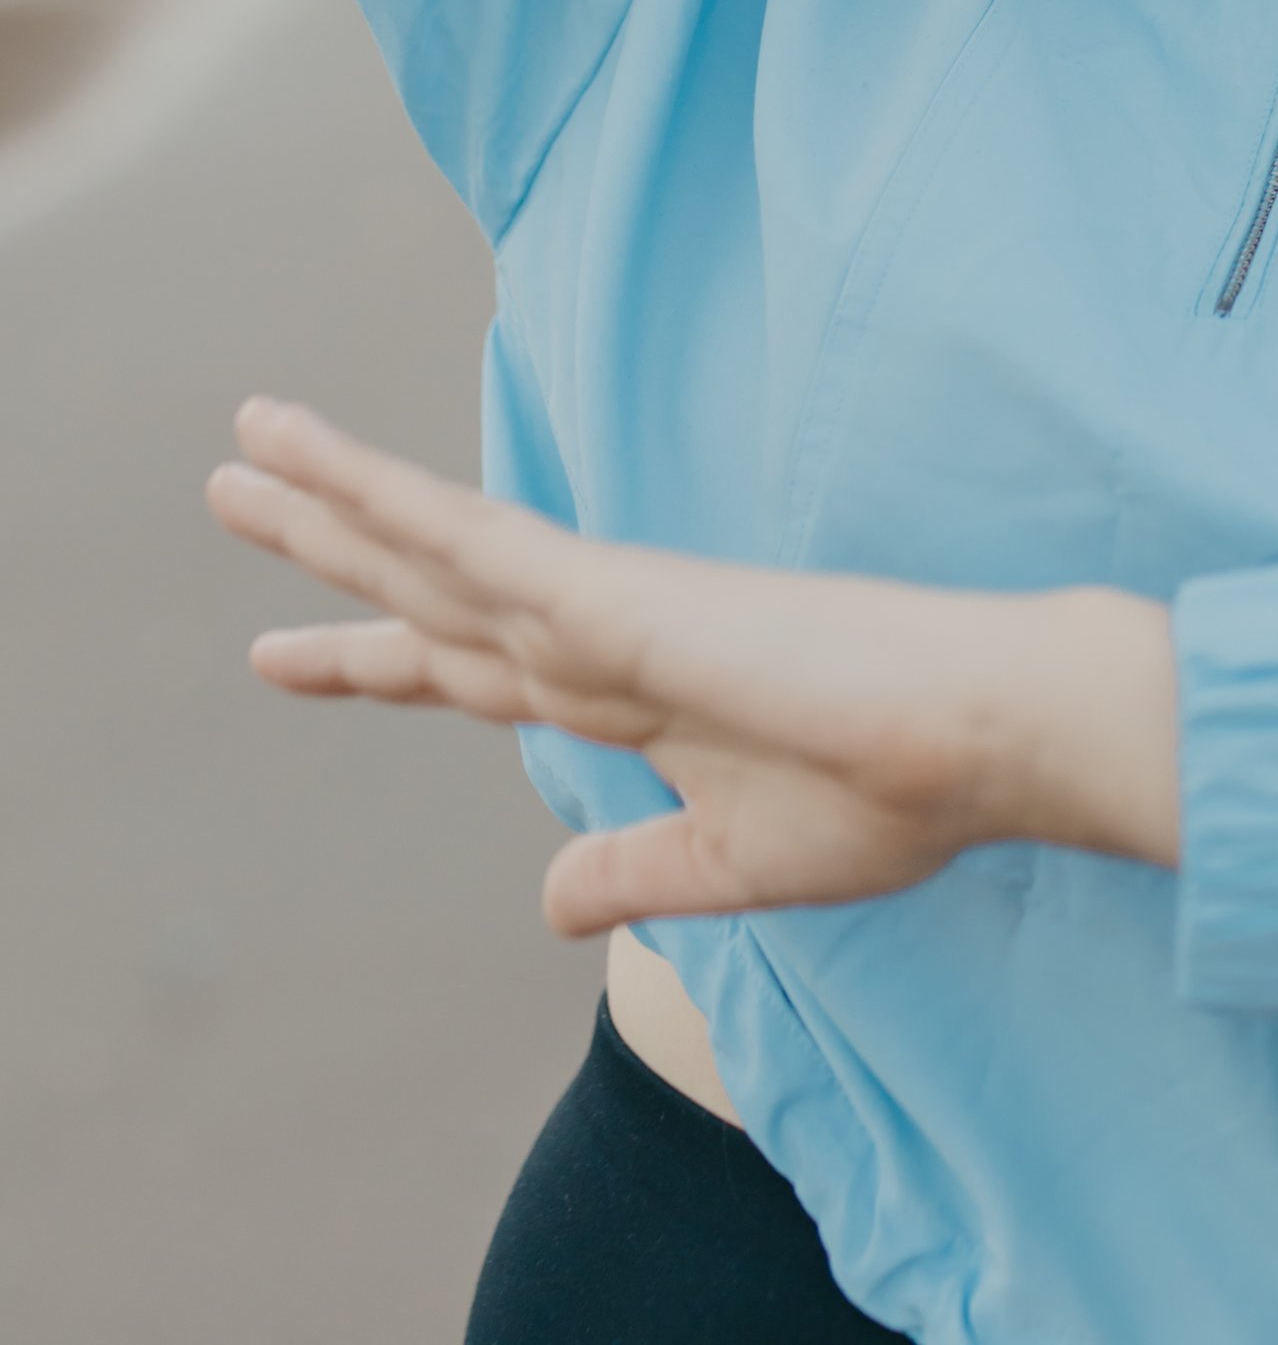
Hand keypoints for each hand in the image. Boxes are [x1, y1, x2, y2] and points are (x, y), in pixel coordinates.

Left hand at [207, 398, 1179, 936]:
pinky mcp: (633, 598)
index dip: (372, 657)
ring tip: (247, 445)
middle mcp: (603, 635)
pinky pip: (494, 550)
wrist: (983, 738)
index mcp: (629, 692)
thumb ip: (636, 871)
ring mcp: (614, 608)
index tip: (283, 650)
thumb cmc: (893, 791)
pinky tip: (341, 480)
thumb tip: (548, 898)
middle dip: (326, 542)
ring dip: (338, 494)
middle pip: (430, 585)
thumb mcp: (738, 865)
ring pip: (441, 543)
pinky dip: (412, 513)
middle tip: (228, 482)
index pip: (469, 668)